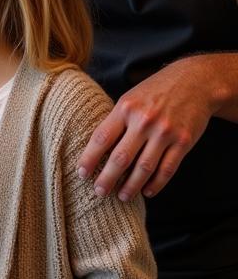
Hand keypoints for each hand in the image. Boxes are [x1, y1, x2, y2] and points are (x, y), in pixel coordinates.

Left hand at [77, 57, 216, 200]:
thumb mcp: (130, 99)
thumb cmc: (155, 92)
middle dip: (107, 179)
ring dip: (131, 186)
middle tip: (99, 192)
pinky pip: (167, 169)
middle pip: (120, 158)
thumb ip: (115, 121)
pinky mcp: (184, 141)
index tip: (82, 174)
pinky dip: (156, 184)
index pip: (101, 139)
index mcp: (125, 108)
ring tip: (122, 196)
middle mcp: (144, 121)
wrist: (195, 81)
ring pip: (144, 168)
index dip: (89, 159)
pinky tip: (147, 192)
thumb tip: (95, 150)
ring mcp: (165, 132)